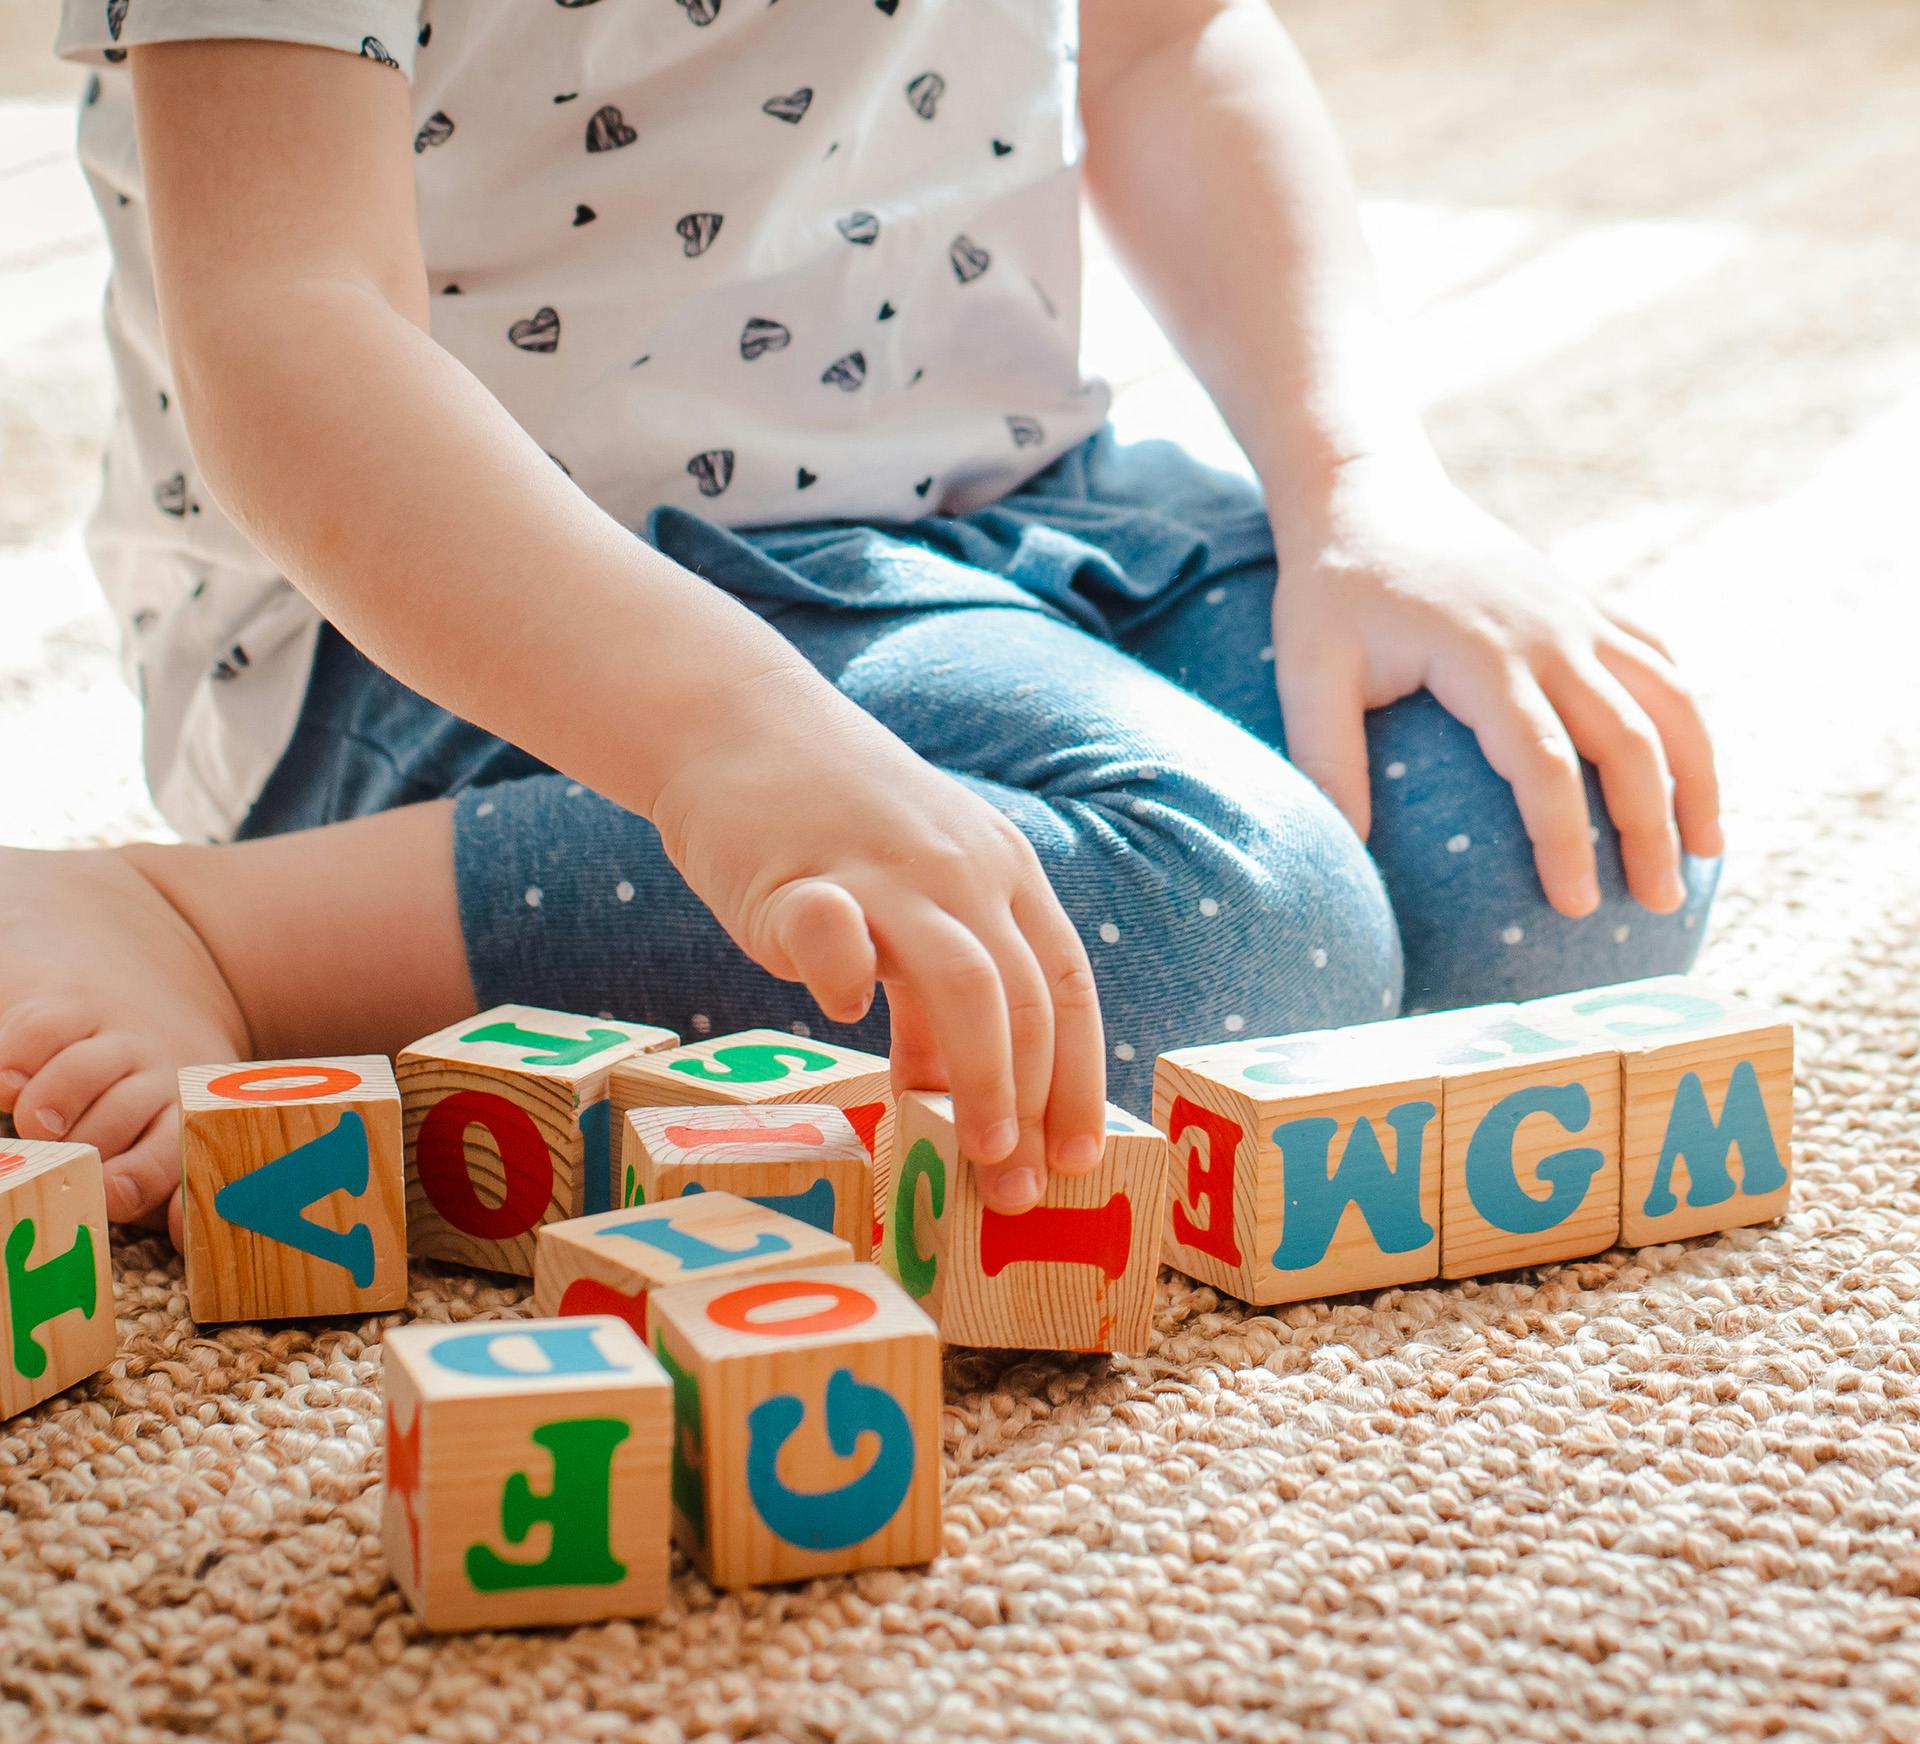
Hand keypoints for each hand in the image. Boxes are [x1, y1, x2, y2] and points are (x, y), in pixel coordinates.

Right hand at [649, 671, 1106, 1210]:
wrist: (736, 726)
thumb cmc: (829, 826)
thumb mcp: (912, 898)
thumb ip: (937, 993)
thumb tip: (960, 1105)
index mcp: (1002, 871)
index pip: (1066, 988)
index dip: (1078, 1079)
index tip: (1078, 1159)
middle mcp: (962, 868)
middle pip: (1027, 1000)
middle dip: (1032, 1106)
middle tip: (1016, 1190)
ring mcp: (886, 868)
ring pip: (969, 982)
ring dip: (983, 1078)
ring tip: (974, 1152)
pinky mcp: (800, 875)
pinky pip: (835, 935)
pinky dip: (848, 983)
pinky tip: (843, 1014)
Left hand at [1271, 452, 1721, 916]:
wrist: (1368, 492)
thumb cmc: (1330, 590)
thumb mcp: (1306, 670)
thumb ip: (1324, 758)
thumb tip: (1343, 858)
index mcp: (1484, 651)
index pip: (1545, 761)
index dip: (1566, 837)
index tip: (1575, 905)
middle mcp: (1550, 629)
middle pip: (1631, 738)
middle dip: (1652, 826)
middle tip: (1657, 905)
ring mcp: (1579, 610)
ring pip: (1670, 696)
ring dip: (1699, 774)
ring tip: (1707, 852)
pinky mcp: (1588, 601)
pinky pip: (1661, 657)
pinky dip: (1688, 713)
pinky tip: (1692, 770)